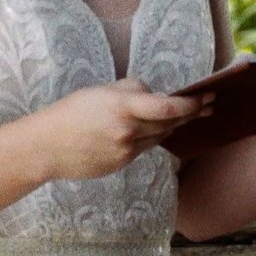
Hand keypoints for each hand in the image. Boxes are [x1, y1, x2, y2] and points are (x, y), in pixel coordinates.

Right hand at [31, 78, 211, 180]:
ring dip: (172, 125)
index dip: (190, 103)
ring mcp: (126, 151)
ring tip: (186, 115)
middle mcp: (129, 132)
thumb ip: (131, 90)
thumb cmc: (70, 112)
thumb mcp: (101, 91)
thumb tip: (153, 94)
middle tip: (209, 105)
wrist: (46, 147)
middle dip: (191, 113)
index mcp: (123, 108)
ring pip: (159, 137)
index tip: (205, 97)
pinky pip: (144, 148)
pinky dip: (149, 138)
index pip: (167, 106)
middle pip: (169, 123)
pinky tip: (150, 131)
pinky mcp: (122, 164)